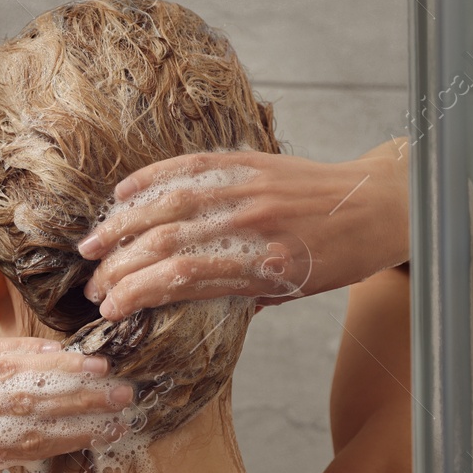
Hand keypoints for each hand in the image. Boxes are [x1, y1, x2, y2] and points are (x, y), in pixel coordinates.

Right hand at [0, 337, 135, 472]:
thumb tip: (46, 353)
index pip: (7, 369)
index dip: (57, 369)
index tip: (98, 367)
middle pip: (21, 403)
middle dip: (78, 399)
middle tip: (123, 394)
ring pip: (21, 435)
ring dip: (74, 429)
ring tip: (114, 421)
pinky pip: (8, 457)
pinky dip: (47, 446)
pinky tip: (77, 439)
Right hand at [76, 141, 410, 319]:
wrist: (380, 206)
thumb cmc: (338, 257)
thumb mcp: (294, 290)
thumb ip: (242, 293)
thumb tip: (186, 300)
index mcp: (262, 267)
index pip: (183, 280)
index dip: (138, 293)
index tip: (112, 309)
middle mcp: (251, 226)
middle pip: (166, 245)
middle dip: (120, 268)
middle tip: (94, 287)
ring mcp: (249, 190)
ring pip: (169, 206)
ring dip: (121, 228)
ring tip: (92, 248)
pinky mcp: (251, 162)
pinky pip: (191, 167)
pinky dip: (151, 179)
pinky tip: (122, 195)